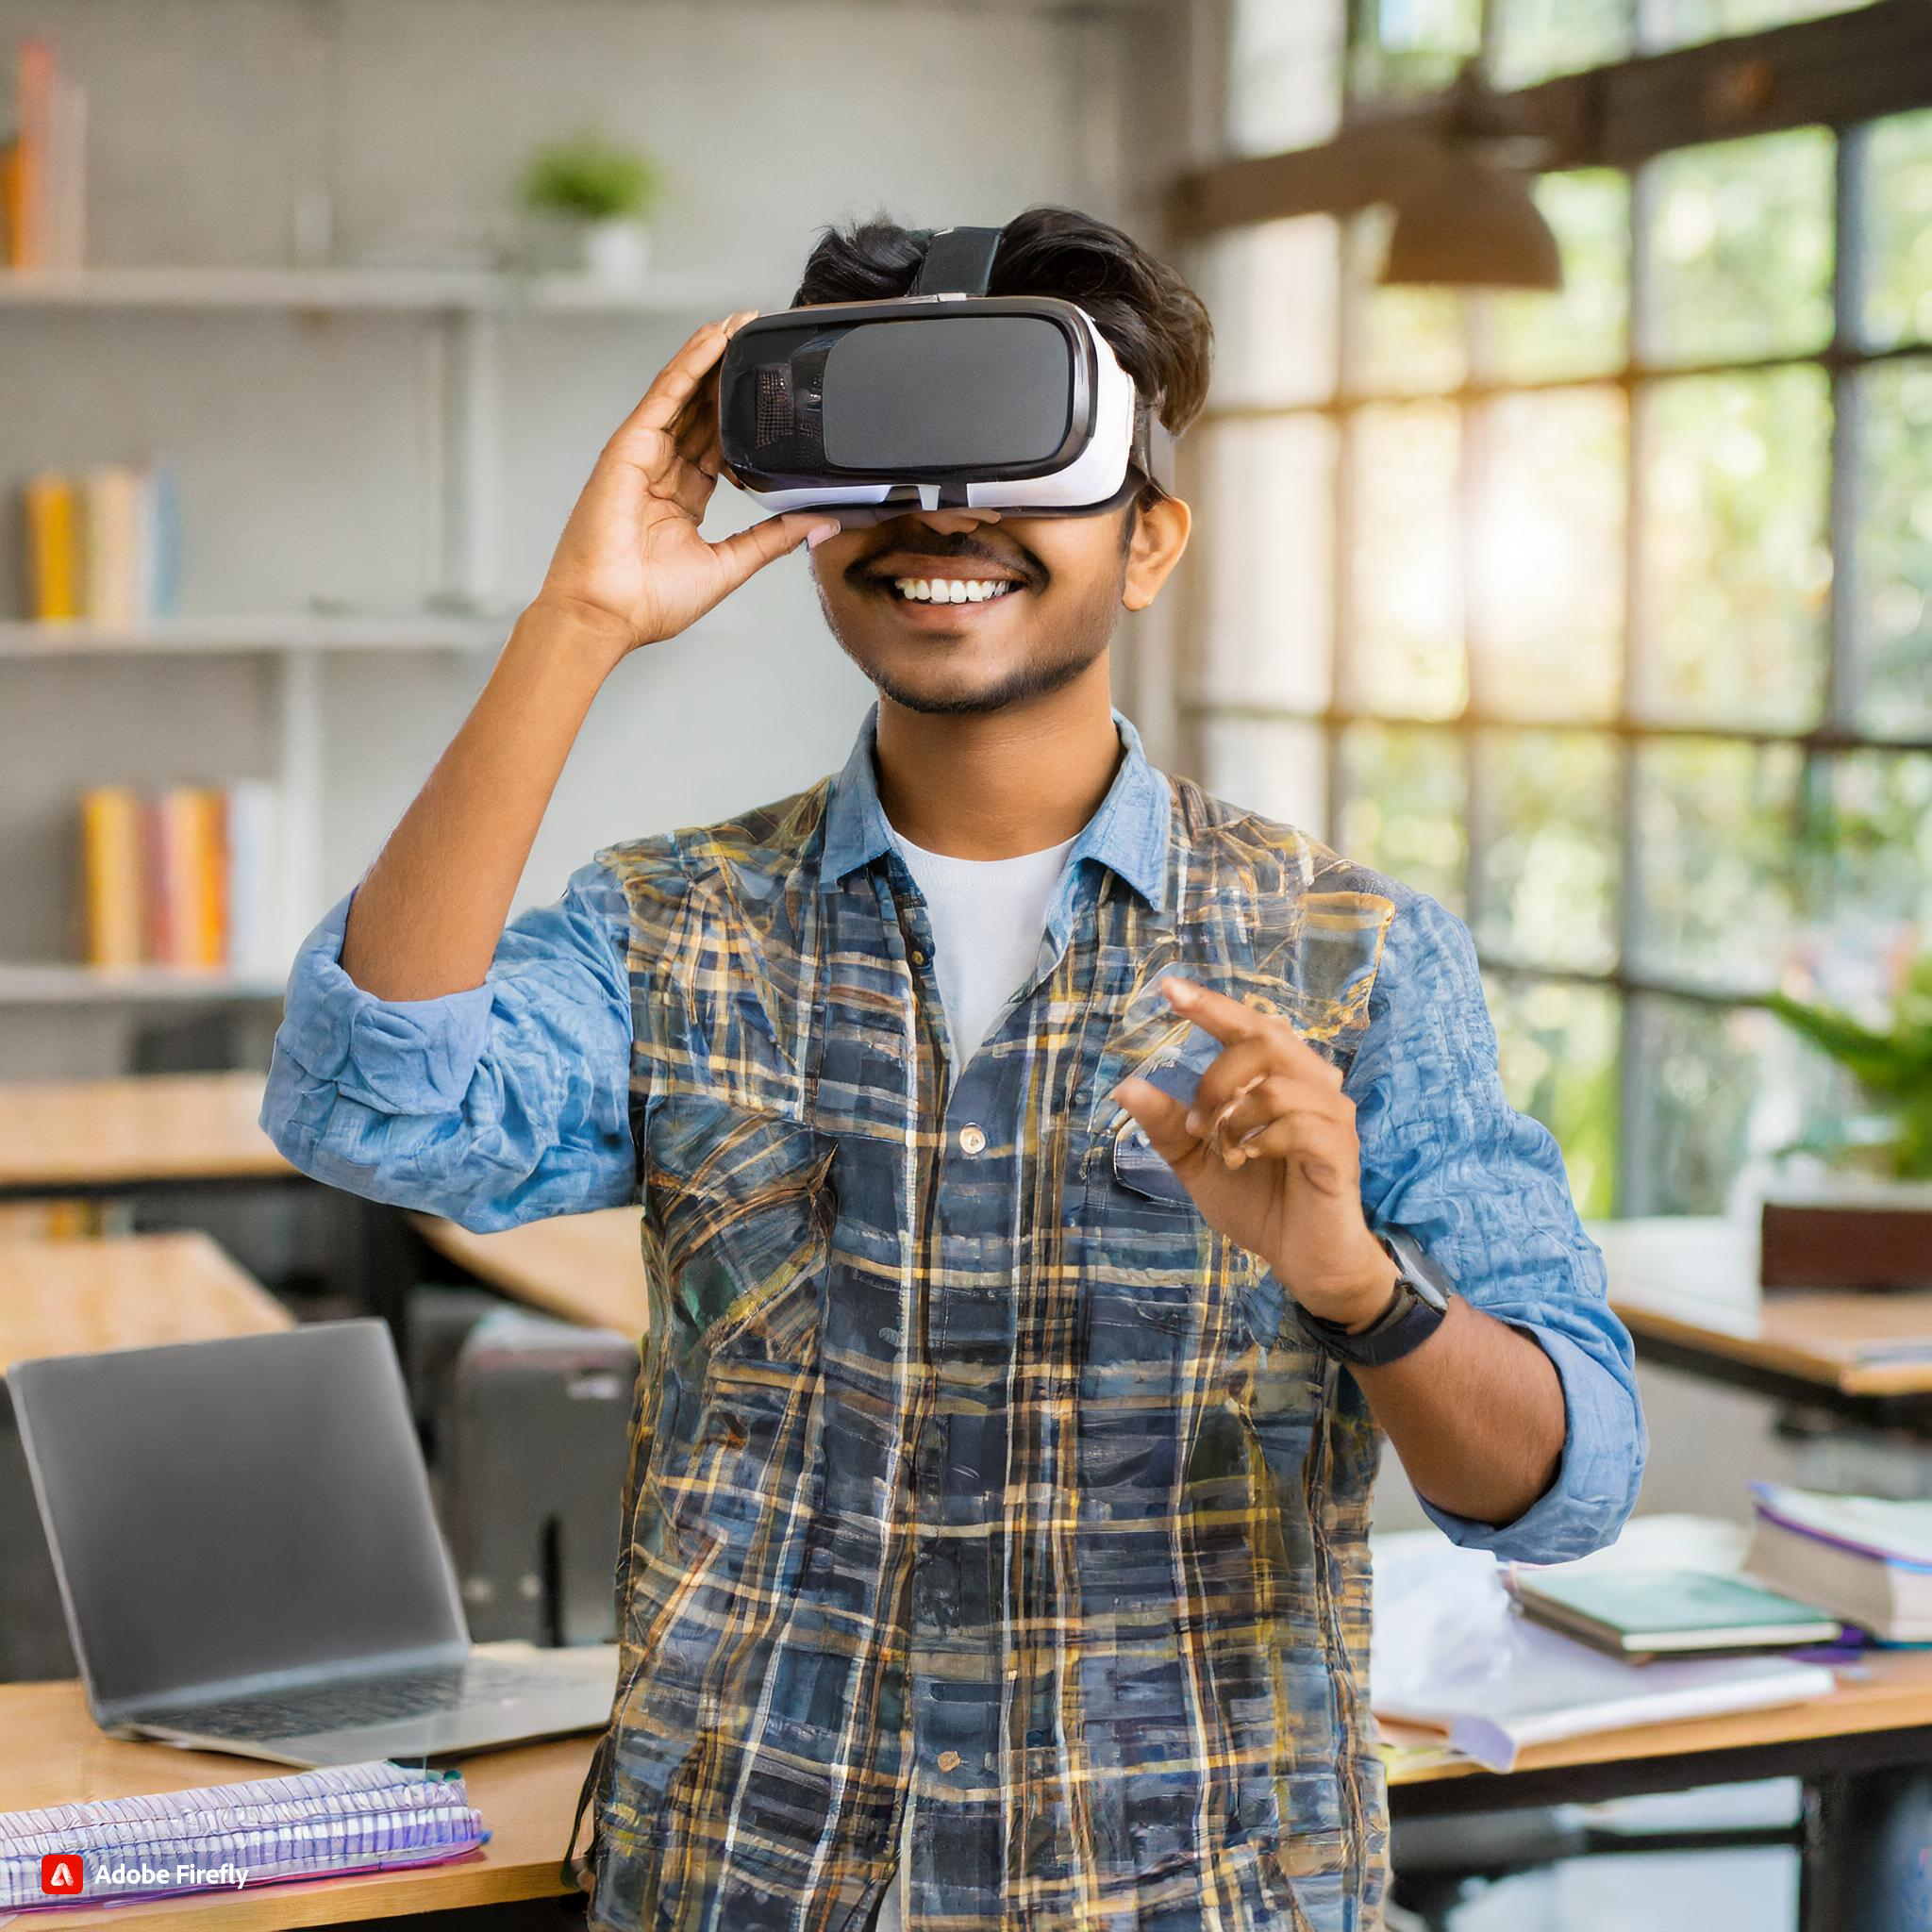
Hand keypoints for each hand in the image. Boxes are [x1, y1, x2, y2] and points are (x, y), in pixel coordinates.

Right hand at [529, 310, 836, 662]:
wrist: (607, 613)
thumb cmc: (650, 602)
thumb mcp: (729, 566)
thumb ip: (772, 540)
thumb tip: (818, 522)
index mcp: (682, 500)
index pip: (719, 445)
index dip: (746, 418)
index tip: (774, 394)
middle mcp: (662, 472)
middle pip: (703, 412)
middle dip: (732, 375)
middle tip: (763, 336)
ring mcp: (643, 456)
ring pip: (685, 394)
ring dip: (714, 355)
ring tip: (744, 321)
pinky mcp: (629, 446)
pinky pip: (665, 395)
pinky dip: (689, 364)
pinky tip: (714, 337)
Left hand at [1109, 975, 1398, 1329]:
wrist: (1301, 1259)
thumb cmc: (1257, 1202)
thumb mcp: (1197, 1161)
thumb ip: (1168, 1124)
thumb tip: (1124, 1086)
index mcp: (1279, 1077)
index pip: (1248, 1025)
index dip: (1211, 1005)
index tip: (1167, 988)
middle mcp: (1313, 1083)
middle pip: (1264, 1039)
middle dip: (1217, 1078)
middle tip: (1197, 1123)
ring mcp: (1332, 1114)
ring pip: (1277, 1085)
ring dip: (1236, 1119)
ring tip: (1226, 1153)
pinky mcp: (1340, 1148)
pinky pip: (1297, 1125)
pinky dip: (1262, 1142)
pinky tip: (1251, 1161)